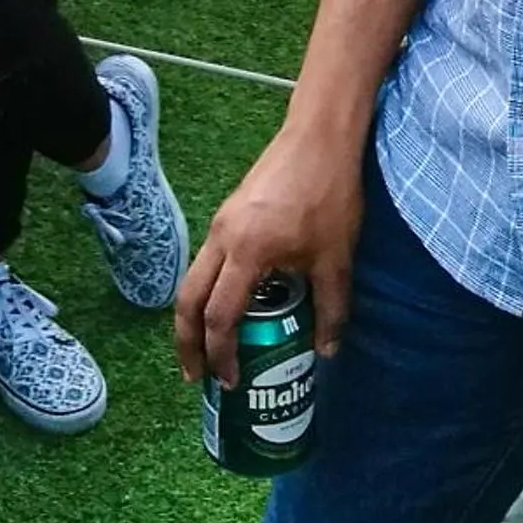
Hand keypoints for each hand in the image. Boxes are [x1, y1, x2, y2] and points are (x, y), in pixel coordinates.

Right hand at [176, 124, 363, 385]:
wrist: (318, 139)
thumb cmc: (328, 197)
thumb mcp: (336, 260)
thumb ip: (331, 310)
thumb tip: (326, 352)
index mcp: (245, 252)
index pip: (219, 316)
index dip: (220, 354)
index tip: (230, 383)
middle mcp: (221, 237)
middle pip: (188, 298)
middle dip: (187, 341)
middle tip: (196, 376)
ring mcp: (221, 222)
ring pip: (194, 277)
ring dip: (195, 315)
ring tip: (209, 348)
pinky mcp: (229, 213)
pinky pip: (207, 261)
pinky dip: (208, 291)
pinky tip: (231, 304)